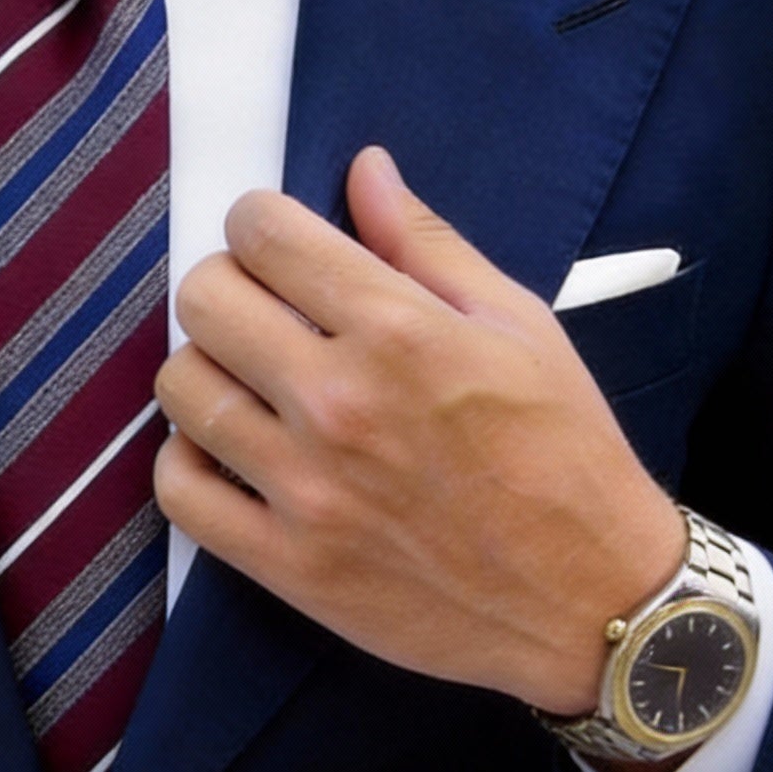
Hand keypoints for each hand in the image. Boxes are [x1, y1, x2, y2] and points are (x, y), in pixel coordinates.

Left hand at [153, 145, 685, 716]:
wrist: (592, 600)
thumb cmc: (567, 457)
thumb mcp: (520, 327)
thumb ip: (427, 246)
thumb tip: (364, 170)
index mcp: (399, 332)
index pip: (264, 235)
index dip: (260, 223)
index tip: (276, 243)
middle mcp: (339, 404)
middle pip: (205, 301)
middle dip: (227, 285)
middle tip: (263, 309)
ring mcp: (305, 489)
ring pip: (181, 388)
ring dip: (205, 369)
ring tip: (249, 382)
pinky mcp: (287, 563)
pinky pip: (179, 491)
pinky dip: (188, 461)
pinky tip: (229, 451)